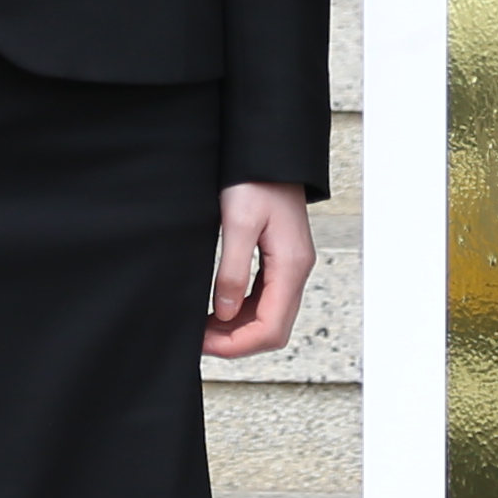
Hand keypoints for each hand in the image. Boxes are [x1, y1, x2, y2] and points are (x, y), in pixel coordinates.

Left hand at [204, 179, 319, 357]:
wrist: (269, 153)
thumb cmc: (257, 180)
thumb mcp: (237, 224)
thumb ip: (232, 272)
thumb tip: (224, 314)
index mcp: (290, 266)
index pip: (271, 328)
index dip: (237, 344)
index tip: (204, 344)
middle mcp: (296, 271)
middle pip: (273, 329)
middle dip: (237, 342)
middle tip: (200, 340)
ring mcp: (290, 266)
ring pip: (270, 316)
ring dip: (239, 329)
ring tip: (205, 328)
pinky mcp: (281, 260)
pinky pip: (265, 298)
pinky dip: (243, 311)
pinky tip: (219, 308)